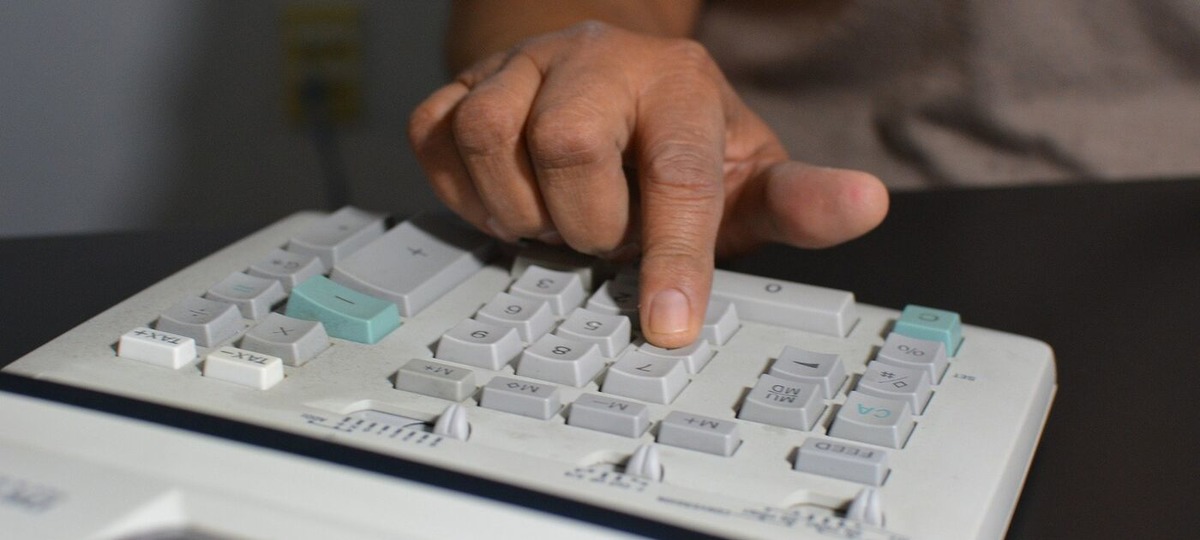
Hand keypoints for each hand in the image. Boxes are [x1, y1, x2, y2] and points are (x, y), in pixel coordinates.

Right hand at [409, 21, 887, 347]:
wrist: (605, 81)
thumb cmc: (676, 146)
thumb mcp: (744, 176)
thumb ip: (798, 201)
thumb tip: (866, 204)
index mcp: (678, 84)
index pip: (677, 172)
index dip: (675, 256)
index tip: (670, 325)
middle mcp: (597, 60)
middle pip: (567, 144)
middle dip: (586, 220)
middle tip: (605, 236)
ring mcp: (521, 66)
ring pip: (489, 138)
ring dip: (519, 210)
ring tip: (557, 219)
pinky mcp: (462, 84)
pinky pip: (436, 139)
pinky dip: (466, 194)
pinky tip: (508, 201)